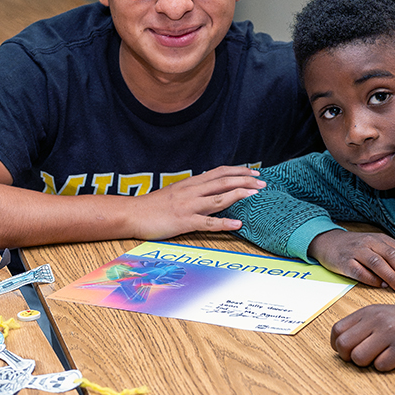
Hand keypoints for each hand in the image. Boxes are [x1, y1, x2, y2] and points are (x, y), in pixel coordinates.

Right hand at [130, 166, 264, 240]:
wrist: (131, 213)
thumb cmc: (152, 205)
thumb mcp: (175, 192)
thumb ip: (192, 190)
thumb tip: (209, 189)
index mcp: (190, 183)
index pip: (219, 172)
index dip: (238, 171)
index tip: (253, 172)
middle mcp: (192, 191)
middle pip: (223, 182)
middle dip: (245, 180)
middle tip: (263, 182)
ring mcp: (188, 206)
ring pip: (219, 198)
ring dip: (239, 195)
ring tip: (256, 194)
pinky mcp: (184, 222)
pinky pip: (208, 223)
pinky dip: (224, 223)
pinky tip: (238, 224)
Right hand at [308, 230, 394, 292]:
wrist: (327, 242)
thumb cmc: (355, 247)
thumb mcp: (374, 246)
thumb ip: (389, 257)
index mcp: (379, 238)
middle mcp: (369, 242)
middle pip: (391, 256)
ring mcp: (356, 251)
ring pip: (378, 263)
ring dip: (392, 277)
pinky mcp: (344, 261)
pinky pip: (360, 271)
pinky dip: (372, 280)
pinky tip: (380, 286)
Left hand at [331, 299, 394, 370]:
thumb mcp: (384, 315)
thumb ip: (363, 325)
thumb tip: (342, 344)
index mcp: (368, 312)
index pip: (337, 331)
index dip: (338, 345)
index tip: (350, 351)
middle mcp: (375, 319)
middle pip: (343, 346)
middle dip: (349, 358)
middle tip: (365, 358)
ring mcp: (389, 332)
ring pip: (358, 358)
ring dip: (367, 364)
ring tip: (382, 357)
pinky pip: (381, 366)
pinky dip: (386, 367)